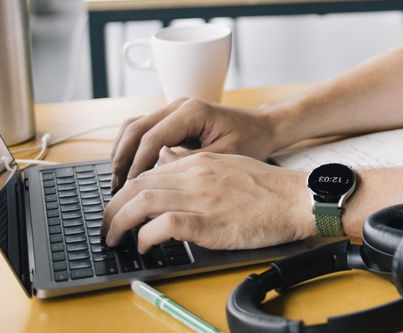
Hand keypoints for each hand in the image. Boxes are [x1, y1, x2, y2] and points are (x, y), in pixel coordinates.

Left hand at [103, 150, 311, 252]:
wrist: (297, 198)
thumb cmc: (268, 188)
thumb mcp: (228, 164)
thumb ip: (193, 162)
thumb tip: (164, 158)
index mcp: (199, 163)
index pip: (148, 172)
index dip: (125, 192)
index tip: (118, 208)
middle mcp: (195, 176)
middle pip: (137, 186)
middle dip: (112, 208)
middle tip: (106, 227)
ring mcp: (201, 198)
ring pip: (142, 203)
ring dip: (120, 222)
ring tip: (114, 238)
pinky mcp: (209, 222)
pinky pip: (164, 226)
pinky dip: (146, 236)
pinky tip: (144, 245)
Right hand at [109, 98, 282, 190]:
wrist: (264, 126)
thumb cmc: (251, 140)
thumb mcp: (225, 156)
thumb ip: (192, 164)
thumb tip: (157, 176)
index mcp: (192, 112)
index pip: (152, 138)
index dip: (137, 166)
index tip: (129, 190)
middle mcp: (179, 106)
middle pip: (135, 129)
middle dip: (122, 160)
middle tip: (115, 189)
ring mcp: (174, 109)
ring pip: (134, 126)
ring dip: (122, 153)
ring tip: (117, 182)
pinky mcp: (173, 118)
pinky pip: (142, 129)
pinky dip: (131, 148)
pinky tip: (129, 171)